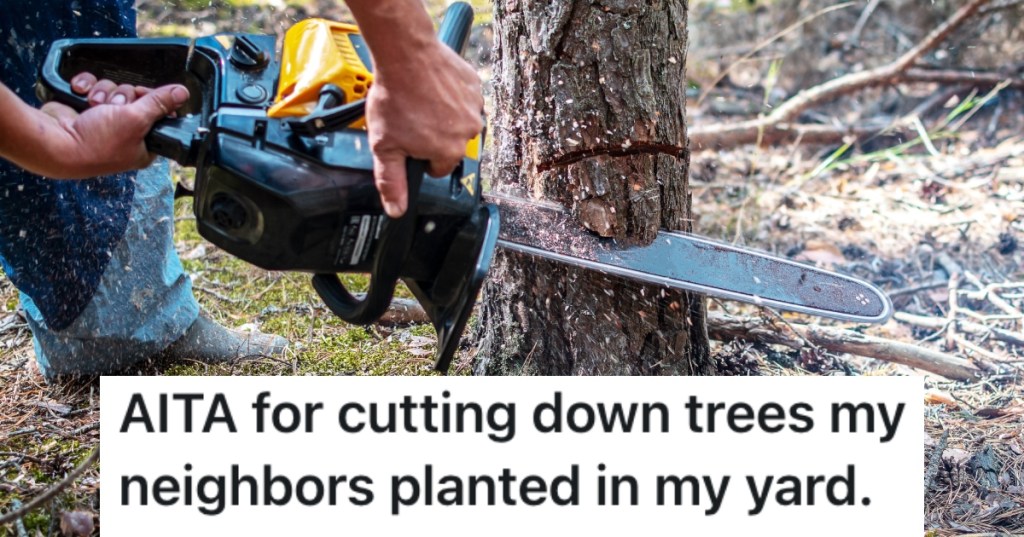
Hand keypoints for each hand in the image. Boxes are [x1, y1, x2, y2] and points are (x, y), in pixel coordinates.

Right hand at [34, 73, 187, 177]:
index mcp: (145, 143)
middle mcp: (127, 133)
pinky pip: (94, 86)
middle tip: (116, 106)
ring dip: (104, 93)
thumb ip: (159, 104)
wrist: (54, 143)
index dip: (152, 100)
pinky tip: (81, 94)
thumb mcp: (136, 120)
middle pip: (136, 98)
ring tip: (94, 105)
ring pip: (115, 90)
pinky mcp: (87, 110)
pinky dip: (87, 87)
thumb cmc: (96, 143)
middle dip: (123, 96)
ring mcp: (105, 121)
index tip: (142, 98)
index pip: (160, 113)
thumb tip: (182, 93)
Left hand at [365, 42, 482, 216]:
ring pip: (458, 122)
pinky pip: (465, 99)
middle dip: (433, 136)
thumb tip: (397, 211)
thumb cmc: (395, 97)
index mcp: (448, 152)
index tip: (409, 139)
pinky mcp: (475, 86)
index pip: (438, 168)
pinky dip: (451, 96)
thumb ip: (391, 181)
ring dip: (443, 116)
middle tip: (412, 117)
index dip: (420, 156)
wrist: (405, 54)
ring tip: (421, 100)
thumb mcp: (384, 146)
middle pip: (450, 145)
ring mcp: (474, 108)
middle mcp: (468, 133)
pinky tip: (433, 88)